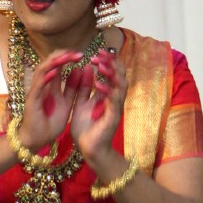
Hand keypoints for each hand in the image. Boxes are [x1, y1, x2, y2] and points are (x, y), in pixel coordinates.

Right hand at [16, 49, 83, 153]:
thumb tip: (79, 71)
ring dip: (55, 62)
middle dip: (63, 55)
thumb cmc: (49, 123)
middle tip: (79, 53)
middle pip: (49, 62)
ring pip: (43, 69)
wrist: (37, 140)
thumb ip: (72, 89)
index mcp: (50, 85)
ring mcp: (35, 91)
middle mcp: (41, 84)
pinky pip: (38, 86)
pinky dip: (46, 78)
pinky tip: (56, 72)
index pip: (57, 64)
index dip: (68, 57)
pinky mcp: (31, 100)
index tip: (82, 55)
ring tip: (68, 57)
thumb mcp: (66, 103)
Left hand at [68, 49, 126, 169]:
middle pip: (121, 74)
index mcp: (108, 94)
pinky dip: (106, 91)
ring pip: (121, 85)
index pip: (112, 72)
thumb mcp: (81, 103)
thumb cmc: (86, 129)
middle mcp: (115, 99)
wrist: (89, 150)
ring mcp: (116, 107)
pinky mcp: (113, 117)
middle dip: (111, 62)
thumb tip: (86, 68)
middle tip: (99, 54)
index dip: (107, 60)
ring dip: (111, 74)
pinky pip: (113, 101)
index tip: (96, 52)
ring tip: (101, 65)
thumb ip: (84, 87)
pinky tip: (98, 84)